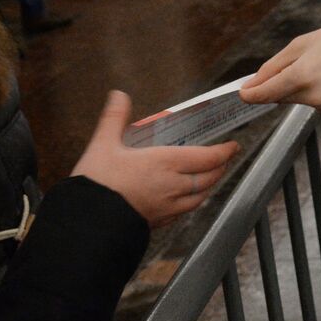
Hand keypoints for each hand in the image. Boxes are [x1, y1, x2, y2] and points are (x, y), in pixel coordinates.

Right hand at [71, 91, 238, 227]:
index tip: (232, 145)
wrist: (88, 224)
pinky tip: (185, 199)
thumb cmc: (97, 184)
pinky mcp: (158, 223)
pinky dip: (192, 201)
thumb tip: (118, 95)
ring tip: (210, 177)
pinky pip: (185, 211)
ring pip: (200, 197)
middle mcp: (173, 186)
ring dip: (209, 186)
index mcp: (165, 163)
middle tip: (224, 159)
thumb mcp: (103, 145)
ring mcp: (168, 207)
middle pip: (209, 178)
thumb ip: (114, 118)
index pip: (207, 157)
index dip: (224, 152)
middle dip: (220, 167)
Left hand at [240, 16, 320, 111]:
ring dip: (291, 85)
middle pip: (276, 96)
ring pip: (291, 98)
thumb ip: (274, 65)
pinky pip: (307, 99)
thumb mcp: (302, 43)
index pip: (263, 94)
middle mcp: (311, 95)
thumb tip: (253, 83)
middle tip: (289, 61)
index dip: (248, 93)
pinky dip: (307, 88)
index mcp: (301, 76)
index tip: (240, 91)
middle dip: (274, 83)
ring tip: (314, 62)